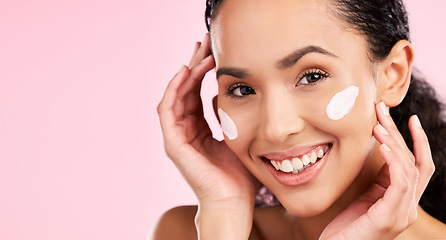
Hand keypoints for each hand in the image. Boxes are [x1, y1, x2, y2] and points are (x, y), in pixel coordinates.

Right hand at [157, 34, 258, 207]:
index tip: (212, 51)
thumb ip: (224, 115)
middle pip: (184, 90)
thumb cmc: (237, 174)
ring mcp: (177, 137)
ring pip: (175, 96)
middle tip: (203, 41)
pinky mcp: (173, 143)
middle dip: (193, 65)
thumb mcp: (233, 136)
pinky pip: (168, 110)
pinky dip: (174, 90)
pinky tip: (185, 72)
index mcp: (198, 129)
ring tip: (199, 53)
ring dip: (186, 72)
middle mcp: (185, 130)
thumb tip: (221, 93)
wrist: (232, 201)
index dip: (202, 71)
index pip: (196, 93)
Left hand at [319, 102, 434, 239]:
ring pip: (409, 169)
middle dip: (401, 133)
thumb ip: (380, 179)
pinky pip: (399, 184)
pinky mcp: (389, 218)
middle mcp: (408, 207)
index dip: (417, 141)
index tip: (409, 118)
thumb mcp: (367, 197)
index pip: (419, 165)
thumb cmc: (348, 226)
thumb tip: (383, 149)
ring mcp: (402, 214)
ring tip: (379, 125)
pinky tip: (383, 146)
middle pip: (415, 162)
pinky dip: (394, 162)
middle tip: (384, 111)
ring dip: (395, 143)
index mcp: (403, 201)